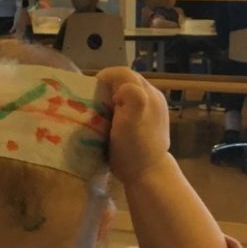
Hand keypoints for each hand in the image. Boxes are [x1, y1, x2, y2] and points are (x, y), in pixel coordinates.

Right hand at [95, 67, 170, 183]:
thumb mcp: (129, 124)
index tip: (92, 93)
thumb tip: (123, 86)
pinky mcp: (152, 118)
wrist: (147, 174)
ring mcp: (154, 107)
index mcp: (146, 93)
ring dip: (114, 98)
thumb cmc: (133, 150)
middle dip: (109, 88)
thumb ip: (131, 98)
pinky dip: (122, 107)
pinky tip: (116, 122)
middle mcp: (153, 95)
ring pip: (130, 91)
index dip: (104, 78)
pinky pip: (134, 103)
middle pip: (126, 80)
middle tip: (96, 104)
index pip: (121, 73)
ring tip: (105, 113)